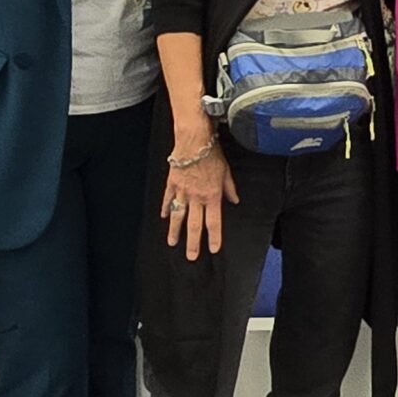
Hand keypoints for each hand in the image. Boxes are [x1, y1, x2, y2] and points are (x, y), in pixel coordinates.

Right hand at [163, 140, 236, 259]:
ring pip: (177, 216)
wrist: (194, 139)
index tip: (213, 249)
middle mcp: (197, 197)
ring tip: (172, 243)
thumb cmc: (212, 152)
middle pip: (194, 225)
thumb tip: (234, 200)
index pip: (214, 222)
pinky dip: (164, 208)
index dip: (214, 237)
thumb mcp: (226, 171)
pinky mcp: (172, 183)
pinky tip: (163, 217)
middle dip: (192, 243)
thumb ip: (229, 188)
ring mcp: (182, 191)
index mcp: (212, 195)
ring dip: (174, 231)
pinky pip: (167, 199)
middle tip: (191, 257)